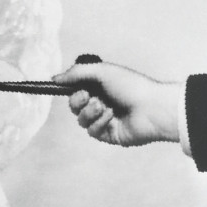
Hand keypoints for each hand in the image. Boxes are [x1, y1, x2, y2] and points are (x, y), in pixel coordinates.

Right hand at [55, 61, 181, 145]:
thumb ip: (76, 73)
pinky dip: (99, 122)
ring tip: (104, 106)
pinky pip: (92, 131)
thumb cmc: (131, 86)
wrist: (152, 108)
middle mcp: (103, 102)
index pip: (76, 89)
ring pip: (81, 119)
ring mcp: (106, 120)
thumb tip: (54, 78)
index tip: (61, 87)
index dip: (69, 89)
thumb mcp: (102, 71)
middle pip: (75, 106)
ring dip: (89, 112)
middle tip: (87, 95)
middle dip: (77, 100)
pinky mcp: (109, 135)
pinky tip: (112, 116)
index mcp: (102, 86)